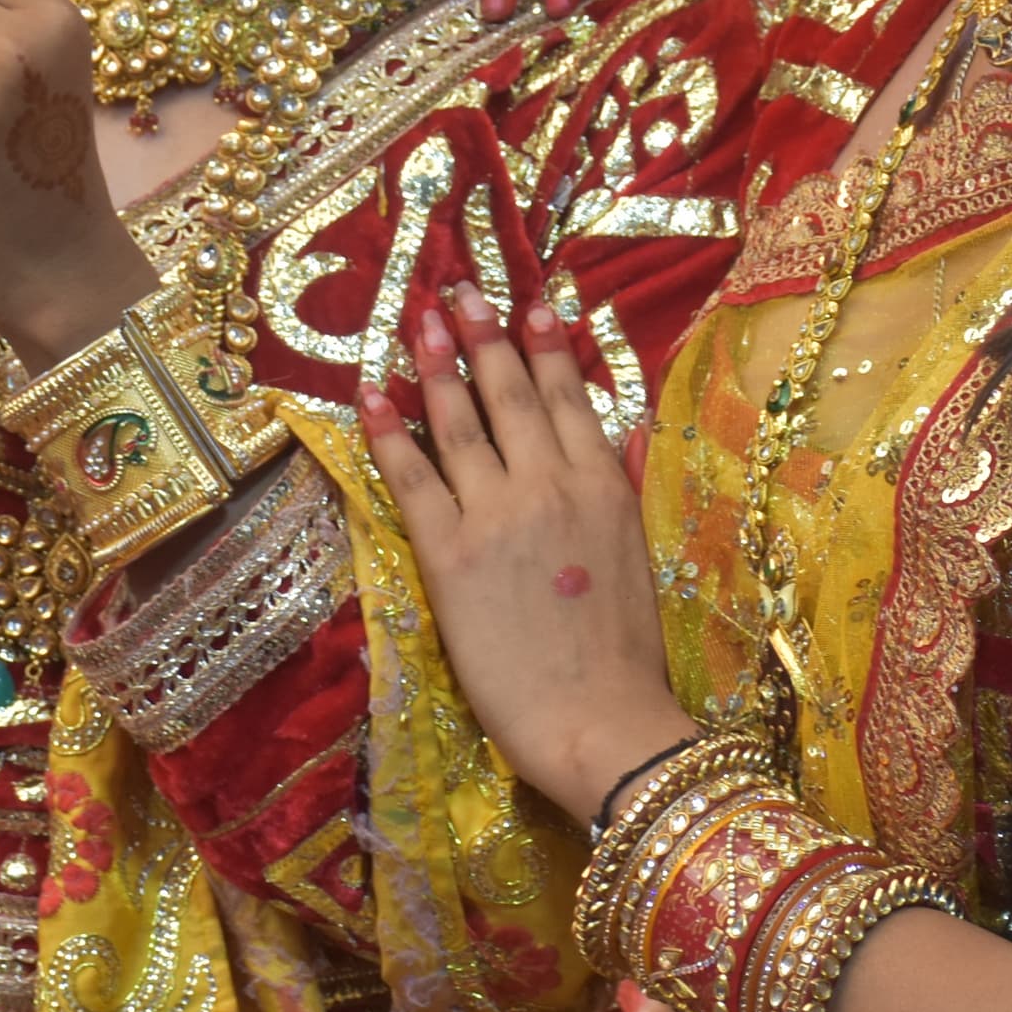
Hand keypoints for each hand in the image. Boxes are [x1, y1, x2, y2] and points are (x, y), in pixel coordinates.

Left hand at [358, 284, 691, 822]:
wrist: (600, 721)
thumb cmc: (625, 653)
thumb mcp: (641, 555)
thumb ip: (629, 485)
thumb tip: (629, 430)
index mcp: (603, 485)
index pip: (568, 396)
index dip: (544, 346)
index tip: (528, 301)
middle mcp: (549, 483)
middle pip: (509, 393)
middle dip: (483, 337)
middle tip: (459, 290)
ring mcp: (495, 513)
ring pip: (459, 422)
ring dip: (435, 364)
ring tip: (417, 320)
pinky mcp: (448, 553)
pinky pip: (411, 478)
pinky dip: (389, 431)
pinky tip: (370, 393)